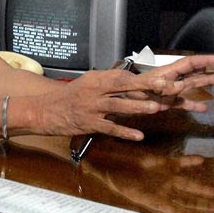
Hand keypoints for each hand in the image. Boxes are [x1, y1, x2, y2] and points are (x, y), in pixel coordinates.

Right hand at [35, 55, 213, 140]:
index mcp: (97, 78)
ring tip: (156, 109)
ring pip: (118, 106)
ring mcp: (91, 108)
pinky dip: (125, 132)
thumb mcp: (89, 83)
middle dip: (147, 88)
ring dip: (138, 108)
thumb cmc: (70, 96)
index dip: (144, 78)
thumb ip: (109, 82)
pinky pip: (109, 128)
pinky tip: (139, 136)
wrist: (46, 110)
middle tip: (167, 89)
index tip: (163, 78)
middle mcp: (95, 91)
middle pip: (124, 87)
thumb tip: (133, 81)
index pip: (124, 76)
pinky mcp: (88, 124)